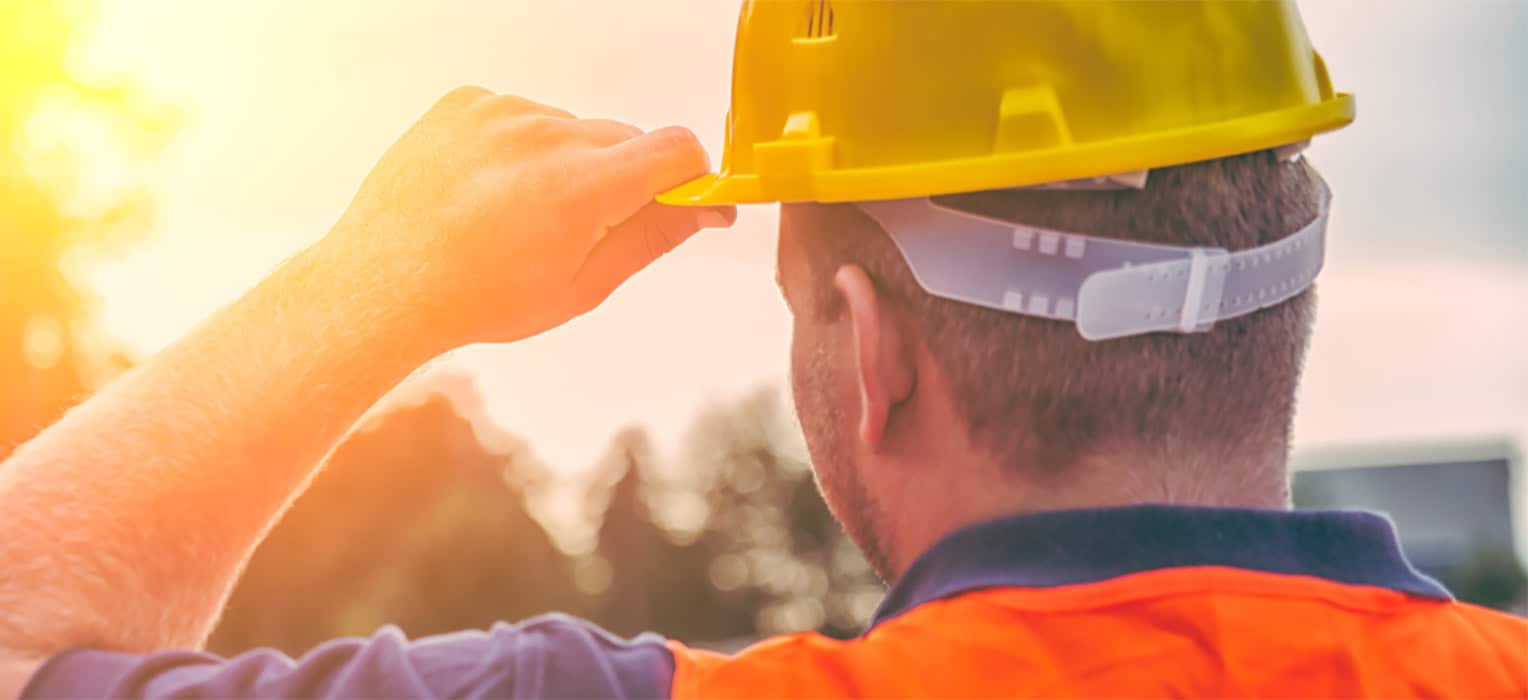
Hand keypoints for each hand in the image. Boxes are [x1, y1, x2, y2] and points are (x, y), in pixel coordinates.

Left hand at [321, 86, 734, 347]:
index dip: (691, 176)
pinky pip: (521, 115)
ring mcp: (502, 112)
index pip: (677, 149)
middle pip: (624, 139)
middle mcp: (546, 134)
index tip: (685, 201)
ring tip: (519, 215)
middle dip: (623, 178)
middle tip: (583, 229)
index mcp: (583, 187)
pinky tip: (488, 192)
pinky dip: (519, 146)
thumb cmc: (479, 299)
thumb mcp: (581, 287)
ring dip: (567, 162)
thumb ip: (650, 239)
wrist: (383, 284)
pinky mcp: (467, 102)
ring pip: (571, 128)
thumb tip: (705, 209)